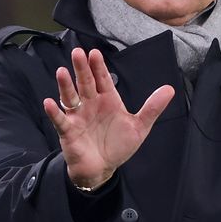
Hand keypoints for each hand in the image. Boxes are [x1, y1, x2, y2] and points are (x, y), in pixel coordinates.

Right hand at [42, 48, 174, 189]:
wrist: (102, 168)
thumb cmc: (118, 145)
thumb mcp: (139, 127)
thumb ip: (152, 108)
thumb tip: (170, 89)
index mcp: (107, 100)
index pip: (102, 79)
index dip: (98, 67)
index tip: (95, 53)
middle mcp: (90, 104)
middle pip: (85, 83)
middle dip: (82, 69)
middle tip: (78, 53)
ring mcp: (78, 116)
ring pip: (70, 97)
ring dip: (65, 85)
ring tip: (62, 72)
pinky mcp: (68, 131)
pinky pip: (60, 120)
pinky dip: (54, 112)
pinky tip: (49, 103)